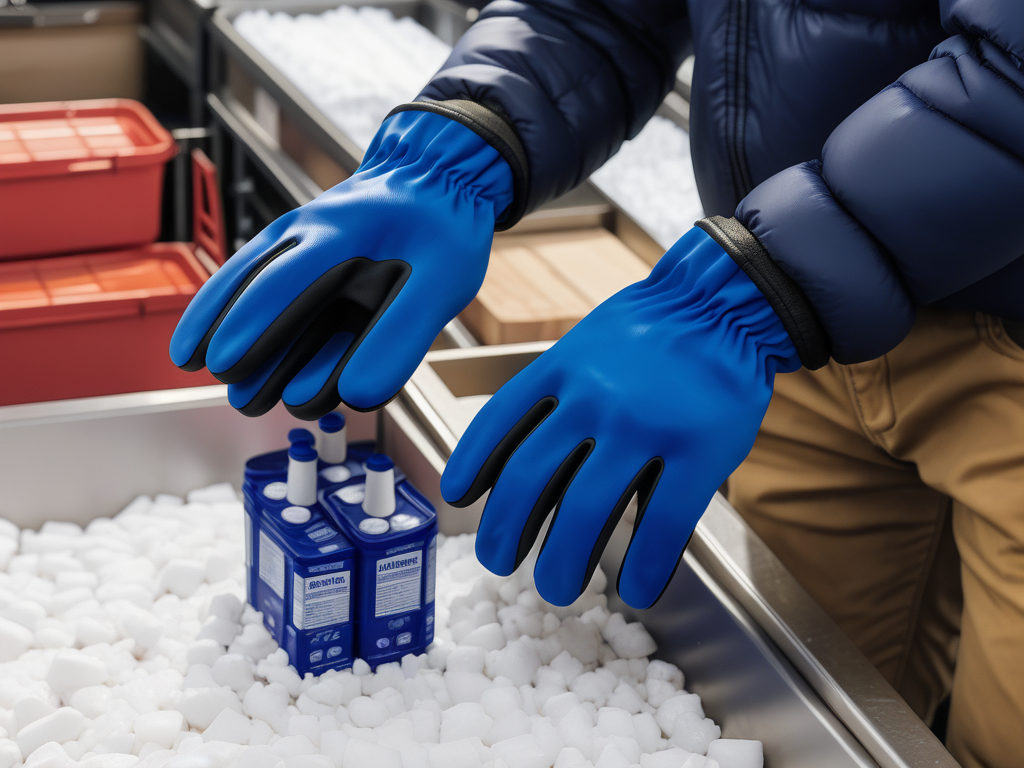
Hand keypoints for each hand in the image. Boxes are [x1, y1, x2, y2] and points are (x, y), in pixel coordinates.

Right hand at [170, 111, 511, 417]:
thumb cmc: (443, 228)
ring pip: (244, 272)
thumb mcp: (440, 283)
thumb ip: (400, 335)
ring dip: (218, 315)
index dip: (252, 326)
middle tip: (202, 372)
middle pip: (251, 280)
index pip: (281, 283)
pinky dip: (231, 295)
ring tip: (190, 359)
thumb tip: (356, 393)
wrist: (440, 172)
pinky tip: (217, 324)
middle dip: (225, 329)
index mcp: (338, 234)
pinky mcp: (303, 238)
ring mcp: (300, 230)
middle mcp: (307, 228)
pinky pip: (255, 266)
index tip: (224, 363)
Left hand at [441, 227, 800, 607]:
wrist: (723, 303)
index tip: (457, 498)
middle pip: (530, 480)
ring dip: (564, 562)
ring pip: (587, 510)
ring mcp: (645, 426)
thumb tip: (513, 454)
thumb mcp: (585, 343)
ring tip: (557, 588)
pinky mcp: (697, 451)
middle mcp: (593, 398)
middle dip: (504, 532)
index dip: (470, 467)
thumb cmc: (653, 331)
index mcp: (561, 368)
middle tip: (499, 563)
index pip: (497, 424)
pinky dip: (645, 566)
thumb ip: (553, 392)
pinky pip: (663, 523)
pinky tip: (636, 590)